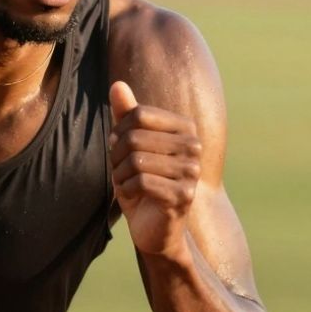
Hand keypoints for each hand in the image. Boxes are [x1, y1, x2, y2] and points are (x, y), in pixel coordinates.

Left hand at [109, 81, 203, 256]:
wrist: (154, 227)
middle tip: (119, 171)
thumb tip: (116, 84)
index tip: (118, 149)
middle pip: (135, 137)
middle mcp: (194, 146)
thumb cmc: (142, 182)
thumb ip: (126, 116)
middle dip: (116, 156)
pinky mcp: (183, 196)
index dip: (119, 132)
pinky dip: (126, 190)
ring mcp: (192, 172)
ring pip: (136, 161)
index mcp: (185, 128)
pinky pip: (142, 182)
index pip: (139, 114)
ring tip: (125, 183)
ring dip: (120, 175)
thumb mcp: (130, 147)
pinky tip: (131, 196)